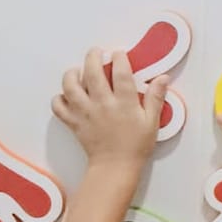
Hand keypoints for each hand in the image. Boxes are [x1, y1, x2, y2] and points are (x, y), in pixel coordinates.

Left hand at [52, 48, 168, 168]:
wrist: (115, 168)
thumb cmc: (134, 147)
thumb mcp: (151, 122)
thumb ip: (155, 98)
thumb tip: (163, 78)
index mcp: (124, 103)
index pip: (121, 72)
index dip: (119, 58)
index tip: (119, 54)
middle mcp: (103, 104)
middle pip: (92, 72)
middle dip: (93, 57)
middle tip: (96, 53)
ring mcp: (85, 113)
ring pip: (70, 86)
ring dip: (72, 74)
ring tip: (77, 71)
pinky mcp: (73, 122)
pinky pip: (59, 107)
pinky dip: (58, 98)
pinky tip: (67, 95)